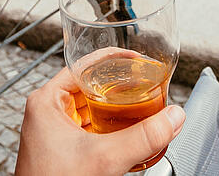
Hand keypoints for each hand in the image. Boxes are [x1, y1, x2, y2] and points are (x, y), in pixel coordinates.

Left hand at [15, 67, 185, 175]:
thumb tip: (172, 118)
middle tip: (143, 84)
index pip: (83, 66)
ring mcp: (54, 133)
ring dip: (117, 110)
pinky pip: (91, 130)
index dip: (113, 60)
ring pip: (92, 110)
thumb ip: (142, 136)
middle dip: (120, 87)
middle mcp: (47, 113)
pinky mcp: (62, 151)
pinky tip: (128, 135)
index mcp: (46, 102)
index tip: (135, 59)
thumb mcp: (104, 158)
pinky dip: (111, 129)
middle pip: (90, 87)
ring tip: (141, 107)